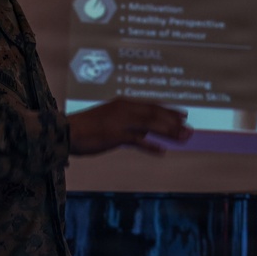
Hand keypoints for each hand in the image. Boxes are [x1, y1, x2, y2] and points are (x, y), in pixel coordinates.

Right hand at [67, 97, 192, 155]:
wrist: (67, 131)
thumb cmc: (87, 129)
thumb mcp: (112, 123)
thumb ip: (130, 127)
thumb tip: (146, 134)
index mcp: (124, 104)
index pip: (152, 106)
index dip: (169, 111)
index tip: (184, 115)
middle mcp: (125, 109)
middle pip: (155, 114)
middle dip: (174, 122)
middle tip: (190, 130)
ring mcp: (121, 121)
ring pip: (151, 125)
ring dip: (169, 132)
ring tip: (184, 138)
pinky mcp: (115, 134)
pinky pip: (137, 140)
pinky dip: (150, 146)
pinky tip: (162, 151)